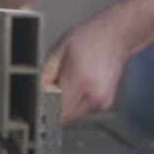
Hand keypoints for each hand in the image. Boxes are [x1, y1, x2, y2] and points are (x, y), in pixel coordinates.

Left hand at [41, 8, 129, 124]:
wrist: (114, 37)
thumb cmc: (89, 38)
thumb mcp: (59, 49)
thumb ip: (47, 72)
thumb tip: (40, 91)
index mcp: (81, 79)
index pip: (55, 107)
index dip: (44, 105)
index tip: (39, 99)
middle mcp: (93, 94)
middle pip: (64, 116)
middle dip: (53, 106)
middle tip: (51, 89)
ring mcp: (101, 101)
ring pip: (73, 115)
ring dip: (65, 105)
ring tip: (68, 82)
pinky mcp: (105, 103)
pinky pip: (82, 109)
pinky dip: (76, 101)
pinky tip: (79, 83)